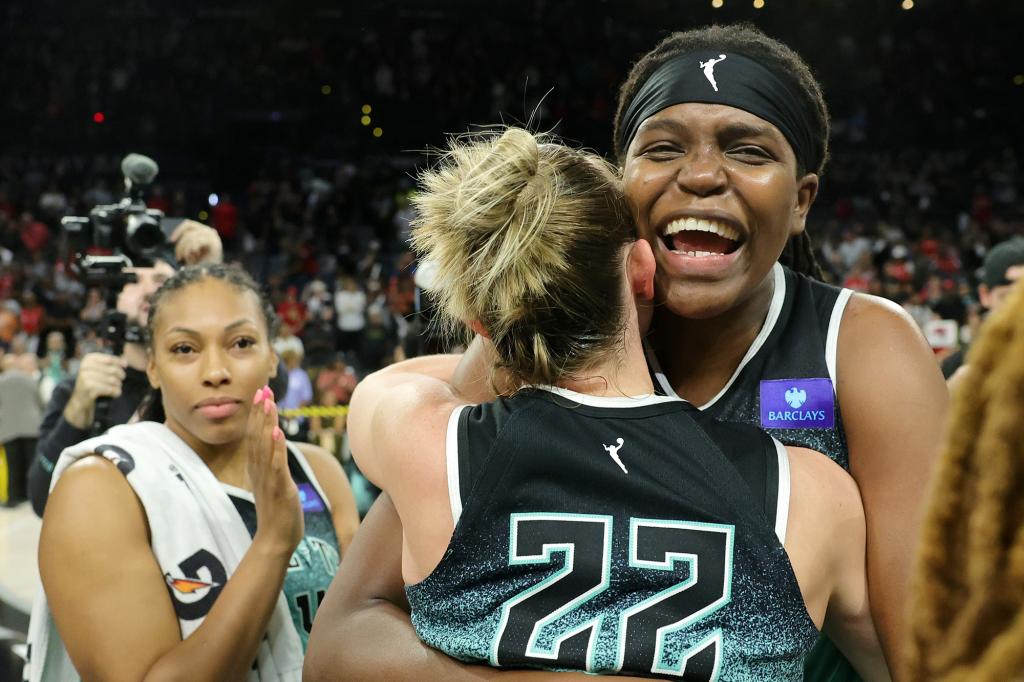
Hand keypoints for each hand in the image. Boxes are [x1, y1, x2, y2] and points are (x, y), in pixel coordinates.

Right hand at [64, 352, 127, 428]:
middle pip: (112, 370)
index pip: (109, 359)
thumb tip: (126, 362)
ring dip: (118, 384)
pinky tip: (116, 393)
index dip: (119, 362)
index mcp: (88, 359)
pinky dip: (115, 392)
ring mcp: (85, 378)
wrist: (81, 397)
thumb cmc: (93, 380)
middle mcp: (85, 367)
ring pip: (112, 380)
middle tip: (121, 379)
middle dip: (121, 375)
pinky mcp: (88, 389)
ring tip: (118, 386)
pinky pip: (109, 389)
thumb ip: (112, 363)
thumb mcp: (99, 368)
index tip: (125, 366)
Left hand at [170, 220, 222, 265]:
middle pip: (189, 228)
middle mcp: (210, 231)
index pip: (188, 224)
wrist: (209, 277)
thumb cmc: (199, 266)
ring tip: (187, 260)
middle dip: (181, 243)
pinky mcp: (215, 243)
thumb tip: (172, 238)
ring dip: (185, 249)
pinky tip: (193, 258)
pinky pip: (197, 241)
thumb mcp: (189, 251)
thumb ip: (185, 242)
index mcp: (204, 232)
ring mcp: (213, 236)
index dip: (178, 230)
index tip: (171, 241)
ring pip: (191, 235)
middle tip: (178, 257)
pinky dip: (191, 250)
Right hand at [247, 386, 302, 556]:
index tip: (260, 395)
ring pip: (265, 446)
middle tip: (262, 389)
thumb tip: (274, 450)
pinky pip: (276, 464)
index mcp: (258, 469)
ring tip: (268, 402)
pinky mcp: (279, 488)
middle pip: (257, 436)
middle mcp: (260, 471)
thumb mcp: (273, 484)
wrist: (275, 541)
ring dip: (266, 423)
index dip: (257, 415)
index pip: (255, 437)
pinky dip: (276, 448)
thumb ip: (271, 466)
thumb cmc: (277, 513)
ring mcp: (268, 479)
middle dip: (260, 412)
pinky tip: (277, 431)